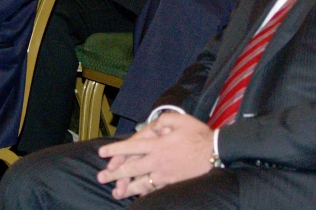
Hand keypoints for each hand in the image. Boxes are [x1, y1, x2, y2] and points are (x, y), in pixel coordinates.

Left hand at [97, 113, 214, 199]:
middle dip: (114, 173)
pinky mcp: (172, 183)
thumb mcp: (178, 119)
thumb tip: (147, 129)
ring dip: (126, 187)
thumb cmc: (196, 133)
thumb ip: (160, 121)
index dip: (115, 150)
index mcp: (157, 144)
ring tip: (115, 193)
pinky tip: (137, 195)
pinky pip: (155, 190)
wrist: (214, 151)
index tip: (102, 153)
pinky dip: (144, 193)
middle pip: (131, 168)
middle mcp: (157, 160)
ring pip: (141, 183)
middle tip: (101, 177)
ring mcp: (165, 174)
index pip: (131, 147)